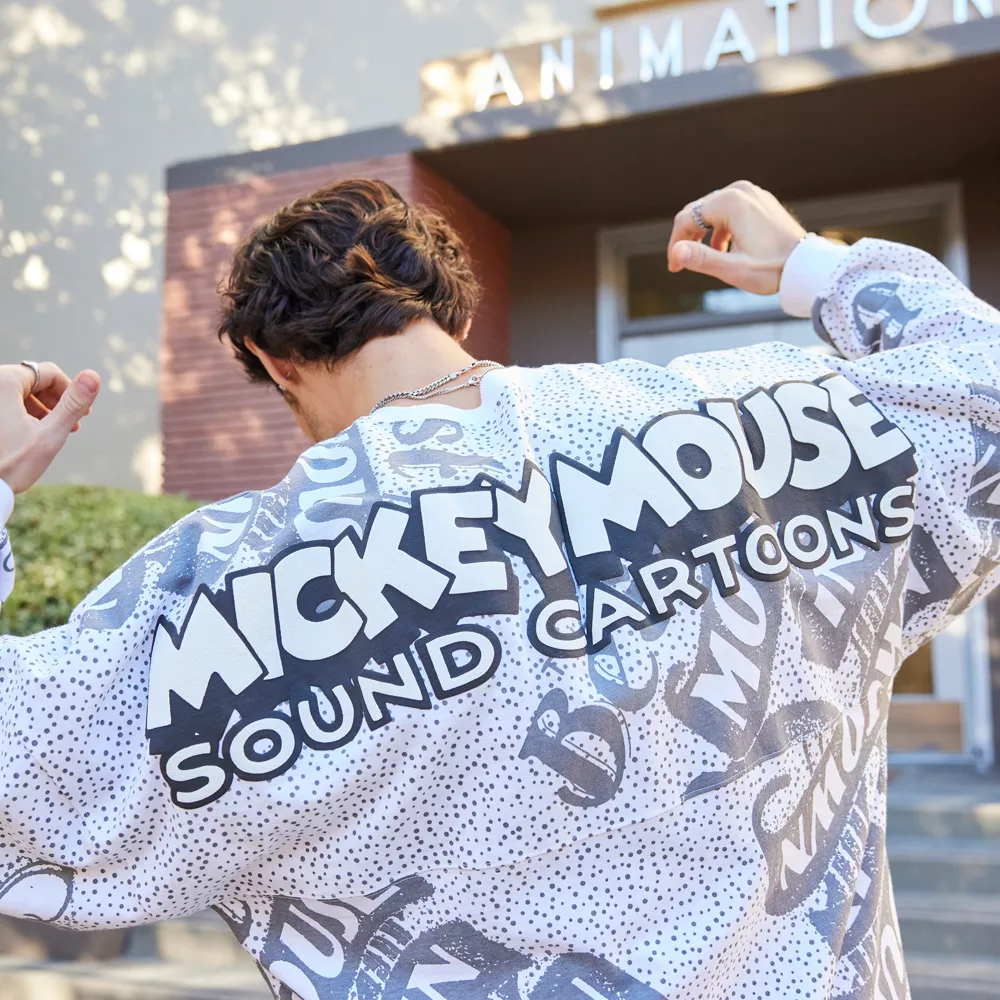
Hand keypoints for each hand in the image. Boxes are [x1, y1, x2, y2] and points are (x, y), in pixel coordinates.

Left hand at [0, 363, 100, 493]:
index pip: (49, 373)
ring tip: (55, 431)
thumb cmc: (13, 464)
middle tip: (73, 425)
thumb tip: (93, 376)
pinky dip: (25, 413)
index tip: (82, 414)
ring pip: (22, 391)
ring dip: (43, 408)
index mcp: (5, 382)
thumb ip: (73, 404)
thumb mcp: (50, 434)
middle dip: (57, 401)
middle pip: (35, 381)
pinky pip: (9, 401)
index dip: (71, 392)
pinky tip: (35, 433)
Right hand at [668, 181, 806, 294]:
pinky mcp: (759, 200)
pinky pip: (728, 210)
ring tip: (703, 257)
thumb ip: (701, 259)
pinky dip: (719, 228)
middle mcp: (740, 190)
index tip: (675, 268)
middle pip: (697, 211)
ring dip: (702, 233)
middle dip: (687, 237)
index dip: (675, 244)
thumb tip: (675, 253)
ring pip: (711, 210)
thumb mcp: (733, 269)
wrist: (807, 263)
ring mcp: (751, 192)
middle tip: (681, 264)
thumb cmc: (773, 269)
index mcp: (731, 202)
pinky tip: (722, 248)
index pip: (687, 219)